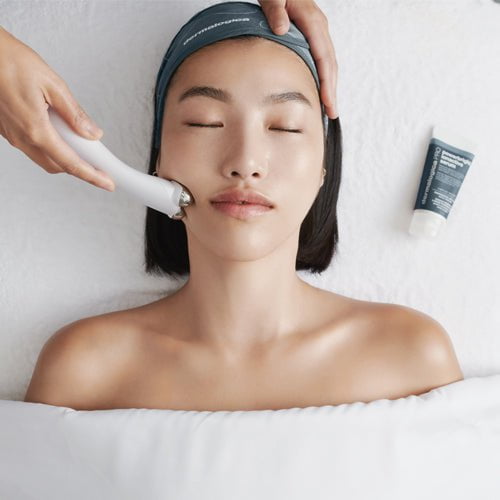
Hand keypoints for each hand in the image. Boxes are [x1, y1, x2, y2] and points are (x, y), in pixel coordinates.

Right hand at [0, 27, 114, 190]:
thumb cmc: (9, 60)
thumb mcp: (52, 84)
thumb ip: (74, 114)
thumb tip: (92, 132)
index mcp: (35, 128)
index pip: (71, 162)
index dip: (92, 176)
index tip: (107, 183)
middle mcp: (21, 137)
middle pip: (57, 166)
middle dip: (80, 169)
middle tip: (99, 166)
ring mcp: (11, 135)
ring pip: (43, 158)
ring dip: (64, 158)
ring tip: (82, 148)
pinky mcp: (6, 130)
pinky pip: (32, 147)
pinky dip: (50, 147)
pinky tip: (60, 135)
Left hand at [258, 0, 338, 118]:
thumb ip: (275, 10)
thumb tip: (281, 29)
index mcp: (312, 21)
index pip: (324, 57)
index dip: (327, 81)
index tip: (327, 101)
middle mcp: (319, 28)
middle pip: (330, 64)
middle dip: (332, 90)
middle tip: (332, 113)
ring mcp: (317, 32)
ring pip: (328, 64)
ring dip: (330, 87)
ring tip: (329, 109)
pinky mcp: (312, 37)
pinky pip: (322, 60)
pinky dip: (323, 78)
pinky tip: (320, 91)